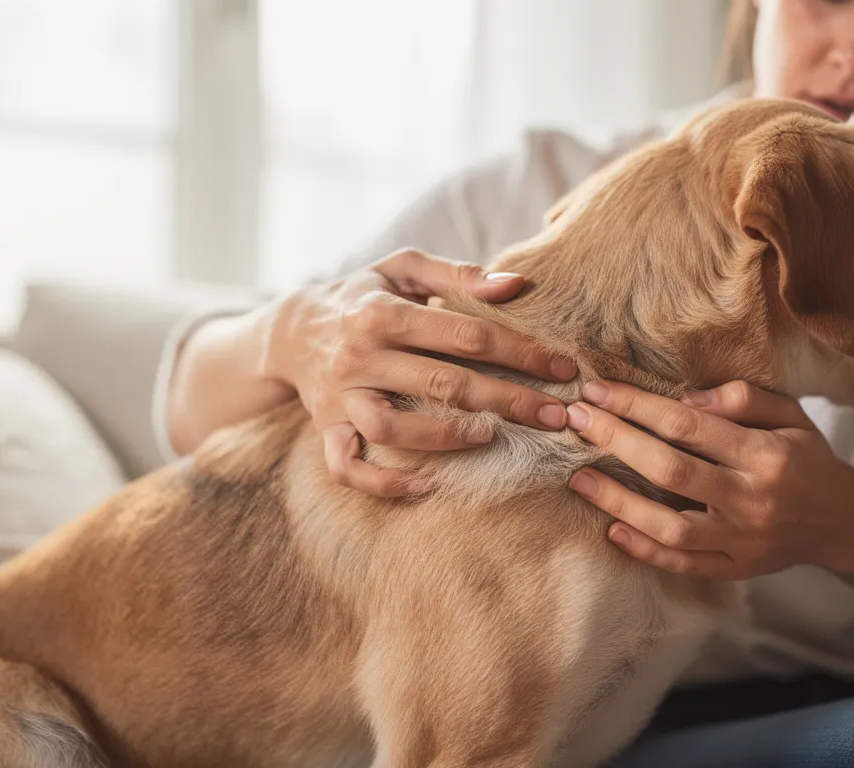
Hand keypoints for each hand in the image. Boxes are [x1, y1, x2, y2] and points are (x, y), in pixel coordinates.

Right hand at [264, 248, 576, 496]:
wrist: (290, 330)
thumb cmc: (363, 296)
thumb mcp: (403, 269)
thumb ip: (457, 274)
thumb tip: (515, 285)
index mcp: (383, 313)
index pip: (466, 335)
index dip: (521, 352)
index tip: (563, 367)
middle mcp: (360, 357)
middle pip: (443, 384)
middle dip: (508, 400)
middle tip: (556, 414)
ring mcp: (341, 397)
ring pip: (394, 428)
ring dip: (447, 438)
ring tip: (492, 437)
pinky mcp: (327, 430)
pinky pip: (349, 468)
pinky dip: (384, 483)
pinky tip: (427, 485)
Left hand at [565, 380, 853, 579]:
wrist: (843, 523)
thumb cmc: (808, 458)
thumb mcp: (791, 415)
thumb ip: (743, 398)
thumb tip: (685, 398)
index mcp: (766, 455)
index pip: (689, 425)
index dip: (637, 406)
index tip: (597, 392)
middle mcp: (752, 500)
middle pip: (671, 471)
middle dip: (617, 442)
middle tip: (576, 421)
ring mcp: (742, 542)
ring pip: (671, 527)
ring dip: (619, 503)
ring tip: (580, 479)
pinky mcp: (735, 571)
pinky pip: (683, 565)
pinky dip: (645, 551)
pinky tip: (612, 530)